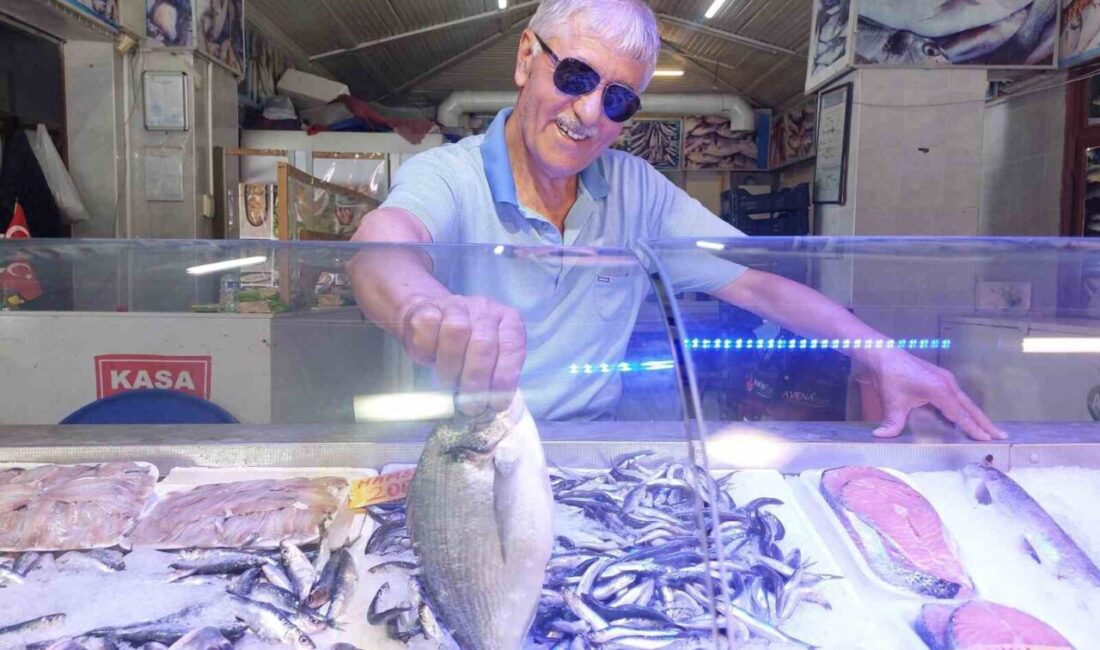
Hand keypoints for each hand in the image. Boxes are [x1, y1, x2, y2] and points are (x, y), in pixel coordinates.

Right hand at [399, 295, 525, 416]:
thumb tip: (494, 404)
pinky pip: (429, 325)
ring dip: (451, 365)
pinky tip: (430, 359)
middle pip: (483, 343)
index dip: (504, 378)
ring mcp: (457, 305)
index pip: (512, 347)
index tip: (495, 404)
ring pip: (456, 330)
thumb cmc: (465, 349)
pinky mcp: (429, 306)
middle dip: (476, 380)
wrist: (432, 321)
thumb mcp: (488, 360)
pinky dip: (428, 348)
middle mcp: (486, 309)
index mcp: (508, 320)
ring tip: (449, 385)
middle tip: (470, 405)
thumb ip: (494, 375)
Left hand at [858, 350, 1005, 440]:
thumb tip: (881, 436)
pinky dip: (966, 407)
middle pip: (970, 407)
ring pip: (966, 401)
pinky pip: (958, 396)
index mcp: (939, 390)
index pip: (960, 414)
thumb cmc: (890, 377)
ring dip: (978, 415)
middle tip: (1001, 436)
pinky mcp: (941, 378)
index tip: (987, 439)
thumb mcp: (891, 403)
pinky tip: (968, 416)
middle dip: (985, 423)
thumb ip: (891, 423)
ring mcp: (946, 379)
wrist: (884, 354)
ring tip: (990, 430)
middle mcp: (947, 384)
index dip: (973, 428)